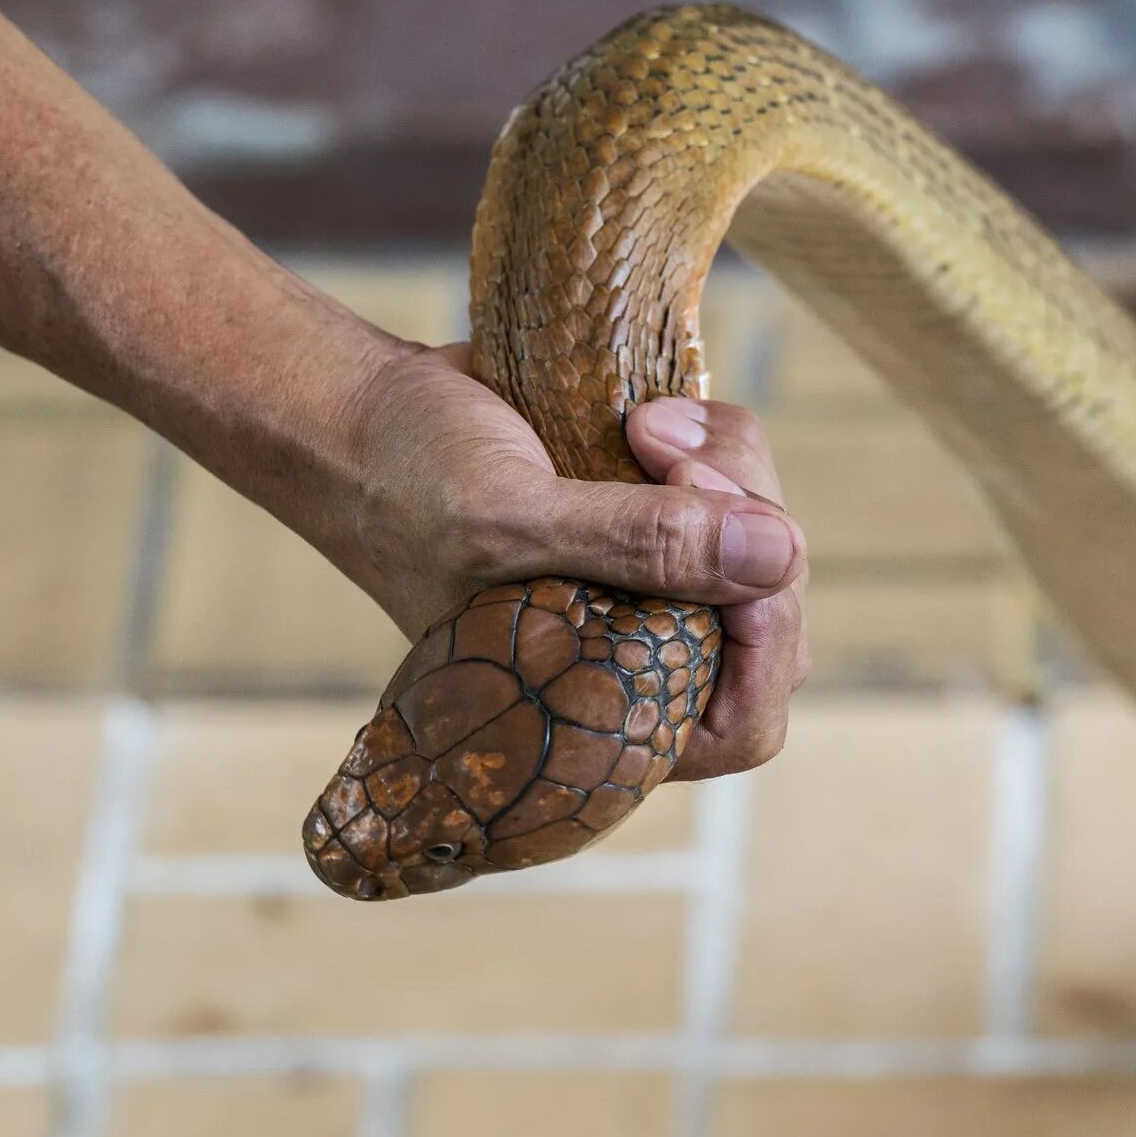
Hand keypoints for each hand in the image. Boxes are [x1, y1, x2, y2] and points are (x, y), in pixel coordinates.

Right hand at [321, 340, 808, 778]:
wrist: (357, 417)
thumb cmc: (405, 486)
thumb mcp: (510, 517)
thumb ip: (642, 546)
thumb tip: (778, 557)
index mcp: (595, 708)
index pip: (743, 722)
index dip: (767, 645)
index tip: (735, 545)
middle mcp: (635, 658)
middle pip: (771, 620)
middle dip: (748, 525)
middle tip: (671, 456)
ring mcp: (650, 586)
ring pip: (765, 541)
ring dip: (729, 465)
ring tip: (643, 424)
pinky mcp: (656, 517)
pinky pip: (737, 486)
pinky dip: (713, 438)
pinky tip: (646, 415)